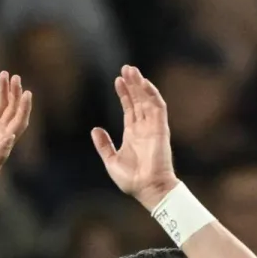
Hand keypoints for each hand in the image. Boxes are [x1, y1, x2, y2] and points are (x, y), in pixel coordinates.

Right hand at [0, 72, 32, 189]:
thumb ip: (0, 154)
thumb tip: (11, 136)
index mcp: (7, 140)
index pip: (20, 119)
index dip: (24, 107)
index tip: (26, 93)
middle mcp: (1, 130)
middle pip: (12, 107)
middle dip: (15, 92)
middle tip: (15, 78)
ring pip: (1, 102)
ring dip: (3, 88)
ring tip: (3, 74)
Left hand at [92, 66, 179, 209]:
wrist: (148, 189)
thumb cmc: (131, 180)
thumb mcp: (111, 161)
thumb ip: (104, 145)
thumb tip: (95, 130)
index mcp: (133, 134)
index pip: (129, 108)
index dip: (124, 94)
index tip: (117, 80)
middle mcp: (144, 128)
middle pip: (138, 100)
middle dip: (132, 84)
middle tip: (126, 68)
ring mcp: (153, 127)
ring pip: (147, 100)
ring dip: (140, 85)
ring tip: (132, 70)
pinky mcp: (161, 128)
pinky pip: (158, 107)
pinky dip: (152, 94)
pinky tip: (144, 83)